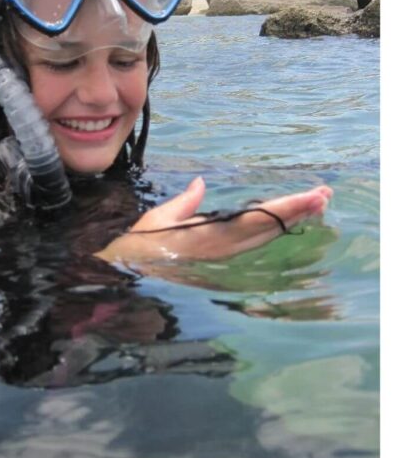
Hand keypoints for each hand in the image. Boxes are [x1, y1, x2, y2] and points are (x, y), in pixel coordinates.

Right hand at [95, 177, 331, 262]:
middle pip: (270, 228)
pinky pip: (256, 245)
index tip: (311, 197)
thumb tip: (200, 184)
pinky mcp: (222, 262)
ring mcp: (225, 258)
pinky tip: (288, 223)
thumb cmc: (141, 244)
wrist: (132, 274)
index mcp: (211, 234)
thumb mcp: (160, 217)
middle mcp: (224, 248)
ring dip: (292, 221)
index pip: (258, 218)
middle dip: (299, 212)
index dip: (288, 207)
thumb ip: (185, 202)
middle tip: (325, 196)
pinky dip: (275, 231)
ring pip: (267, 238)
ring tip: (315, 206)